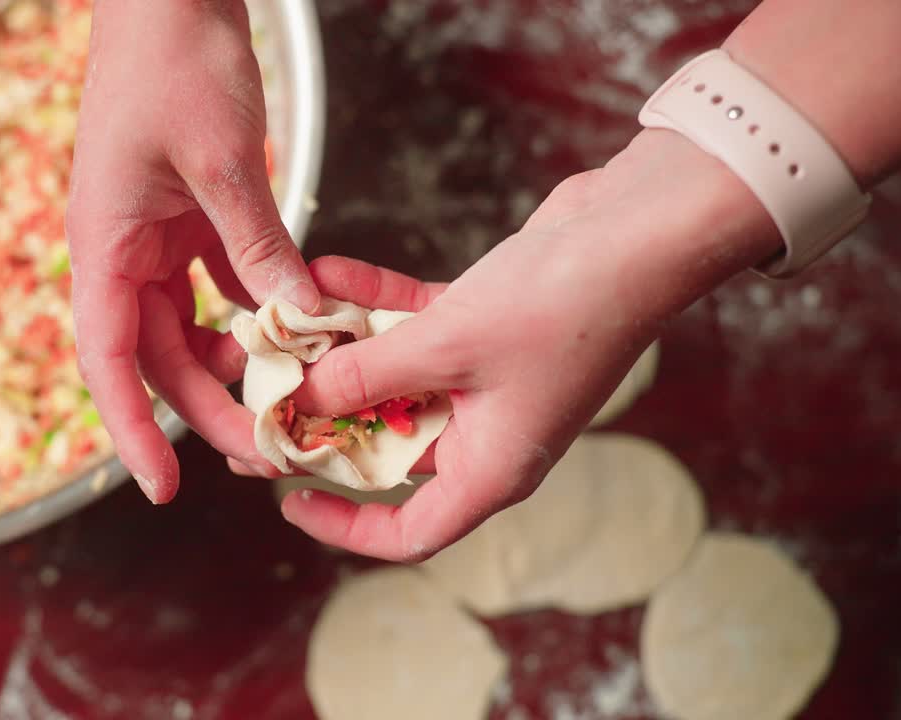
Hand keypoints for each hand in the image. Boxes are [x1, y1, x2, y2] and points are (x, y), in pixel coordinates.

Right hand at [66, 1, 319, 502]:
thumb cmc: (176, 60)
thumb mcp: (225, 164)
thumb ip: (257, 248)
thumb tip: (297, 325)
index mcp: (104, 245)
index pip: (109, 360)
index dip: (131, 430)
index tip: (161, 487)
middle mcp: (121, 251)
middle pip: (161, 356)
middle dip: (212, 407)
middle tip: (271, 447)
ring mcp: (153, 236)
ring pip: (192, 326)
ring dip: (238, 361)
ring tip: (289, 394)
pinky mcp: (188, 217)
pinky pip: (219, 283)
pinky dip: (255, 309)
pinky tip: (295, 328)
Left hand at [267, 129, 779, 561]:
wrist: (637, 231)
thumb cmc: (562, 307)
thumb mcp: (447, 348)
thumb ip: (367, 376)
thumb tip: (300, 401)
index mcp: (491, 468)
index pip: (409, 531)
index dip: (345, 524)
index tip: (291, 498)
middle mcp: (487, 432)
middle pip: (385, 446)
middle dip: (324, 419)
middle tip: (263, 395)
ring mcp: (485, 378)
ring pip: (392, 378)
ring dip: (340, 351)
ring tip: (280, 325)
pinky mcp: (484, 327)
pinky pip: (411, 327)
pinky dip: (371, 305)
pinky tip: (324, 271)